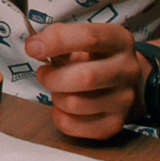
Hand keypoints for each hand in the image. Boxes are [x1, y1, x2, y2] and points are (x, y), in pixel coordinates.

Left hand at [23, 23, 148, 140]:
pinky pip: (72, 125)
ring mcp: (124, 100)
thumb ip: (58, 35)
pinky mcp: (114, 124)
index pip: (90, 38)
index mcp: (119, 41)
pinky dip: (58, 116)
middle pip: (84, 77)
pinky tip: (63, 107)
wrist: (123, 83)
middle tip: (43, 73)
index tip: (32, 48)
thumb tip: (35, 46)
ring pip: (74, 104)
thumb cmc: (93, 57)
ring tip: (59, 89)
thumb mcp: (83, 37)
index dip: (56, 41)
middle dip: (51, 77)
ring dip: (55, 96)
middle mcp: (128, 70)